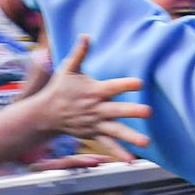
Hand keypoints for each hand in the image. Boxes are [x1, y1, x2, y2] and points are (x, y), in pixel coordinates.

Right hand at [19, 36, 150, 154]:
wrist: (46, 114)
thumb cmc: (60, 88)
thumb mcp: (68, 69)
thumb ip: (79, 53)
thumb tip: (86, 35)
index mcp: (94, 91)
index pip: (113, 87)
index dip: (126, 84)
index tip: (140, 83)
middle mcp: (96, 108)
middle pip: (117, 110)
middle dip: (132, 111)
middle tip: (148, 111)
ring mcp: (95, 123)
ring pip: (116, 131)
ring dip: (131, 136)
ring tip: (146, 142)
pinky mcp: (93, 134)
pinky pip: (108, 144)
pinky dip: (119, 152)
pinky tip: (132, 160)